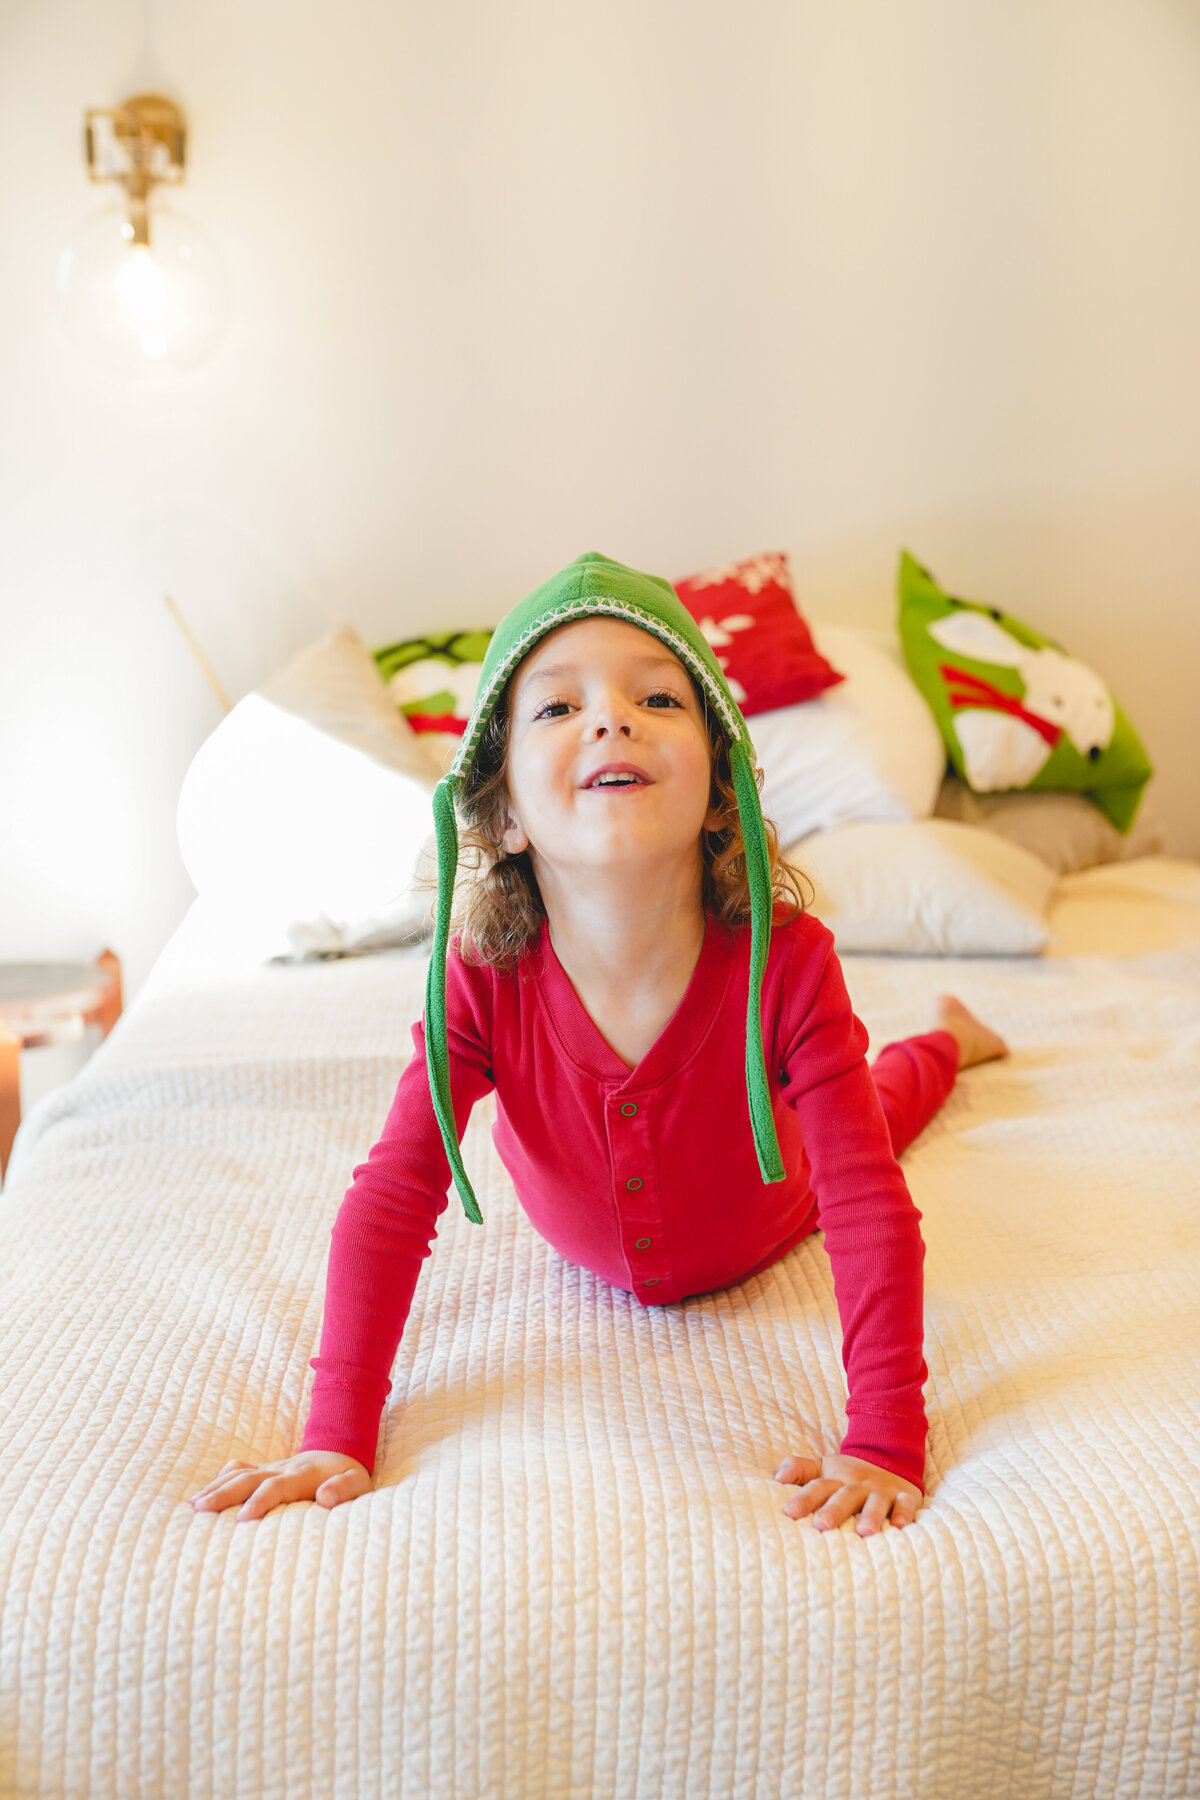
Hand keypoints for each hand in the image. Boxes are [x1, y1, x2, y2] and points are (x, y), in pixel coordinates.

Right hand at [189, 1451, 371, 1521]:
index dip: (259, 1500)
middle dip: (224, 1493)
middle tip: (201, 1510)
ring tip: (194, 1505)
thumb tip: (325, 1498)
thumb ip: (343, 1490)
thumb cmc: (349, 1475)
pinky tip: (202, 1495)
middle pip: (248, 1478)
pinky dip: (218, 1480)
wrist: (341, 1450)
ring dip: (215, 1487)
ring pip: (238, 1473)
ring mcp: (270, 1467)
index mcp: (303, 1475)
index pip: (276, 1486)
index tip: (242, 1517)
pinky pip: (237, 1470)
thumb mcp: (357, 1482)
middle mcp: (281, 1469)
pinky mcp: (263, 1469)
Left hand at [773, 1452, 921, 1534]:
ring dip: (871, 1515)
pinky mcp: (904, 1495)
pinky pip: (906, 1504)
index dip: (803, 1498)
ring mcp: (882, 1489)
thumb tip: (776, 1478)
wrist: (890, 1456)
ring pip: (876, 1501)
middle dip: (834, 1510)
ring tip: (864, 1532)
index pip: (818, 1487)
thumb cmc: (849, 1474)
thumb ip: (799, 1469)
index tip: (789, 1512)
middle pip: (845, 1496)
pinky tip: (901, 1527)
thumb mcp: (823, 1466)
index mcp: (836, 1478)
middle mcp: (859, 1484)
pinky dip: (905, 1514)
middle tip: (822, 1525)